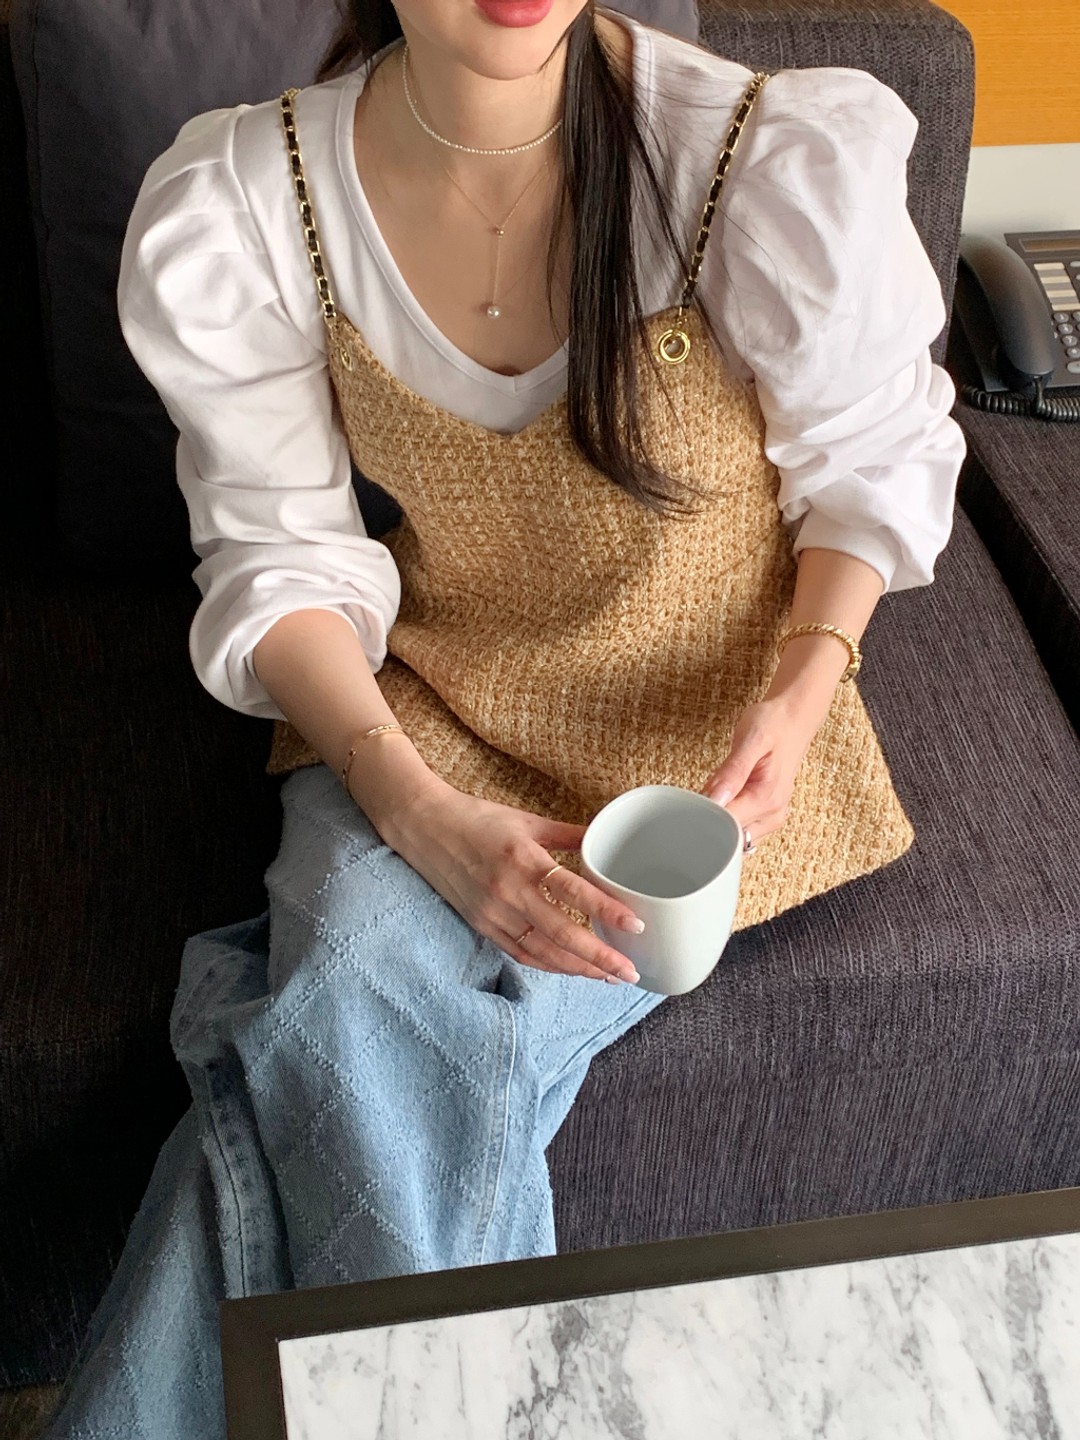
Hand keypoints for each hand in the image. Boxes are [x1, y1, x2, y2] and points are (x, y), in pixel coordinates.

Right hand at [379, 777, 643, 983]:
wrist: (423, 827)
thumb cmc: (476, 818)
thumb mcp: (527, 820)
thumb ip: (568, 834)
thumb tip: (605, 840)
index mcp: (523, 858)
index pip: (572, 891)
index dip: (605, 911)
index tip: (635, 925)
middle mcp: (508, 891)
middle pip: (561, 933)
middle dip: (599, 957)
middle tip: (630, 971)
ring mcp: (492, 912)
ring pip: (541, 951)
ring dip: (577, 968)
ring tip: (609, 977)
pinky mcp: (481, 925)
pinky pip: (520, 953)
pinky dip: (548, 965)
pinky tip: (572, 970)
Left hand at [699, 694, 827, 845]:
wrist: (794, 718)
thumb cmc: (774, 724)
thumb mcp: (751, 739)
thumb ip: (732, 772)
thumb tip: (714, 800)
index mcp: (767, 798)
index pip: (728, 826)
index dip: (704, 818)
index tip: (689, 804)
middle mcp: (772, 814)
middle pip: (729, 838)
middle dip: (708, 821)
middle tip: (698, 796)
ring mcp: (771, 818)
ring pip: (733, 838)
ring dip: (717, 821)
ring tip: (712, 794)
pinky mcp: (766, 815)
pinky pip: (739, 829)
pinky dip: (725, 818)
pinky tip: (721, 799)